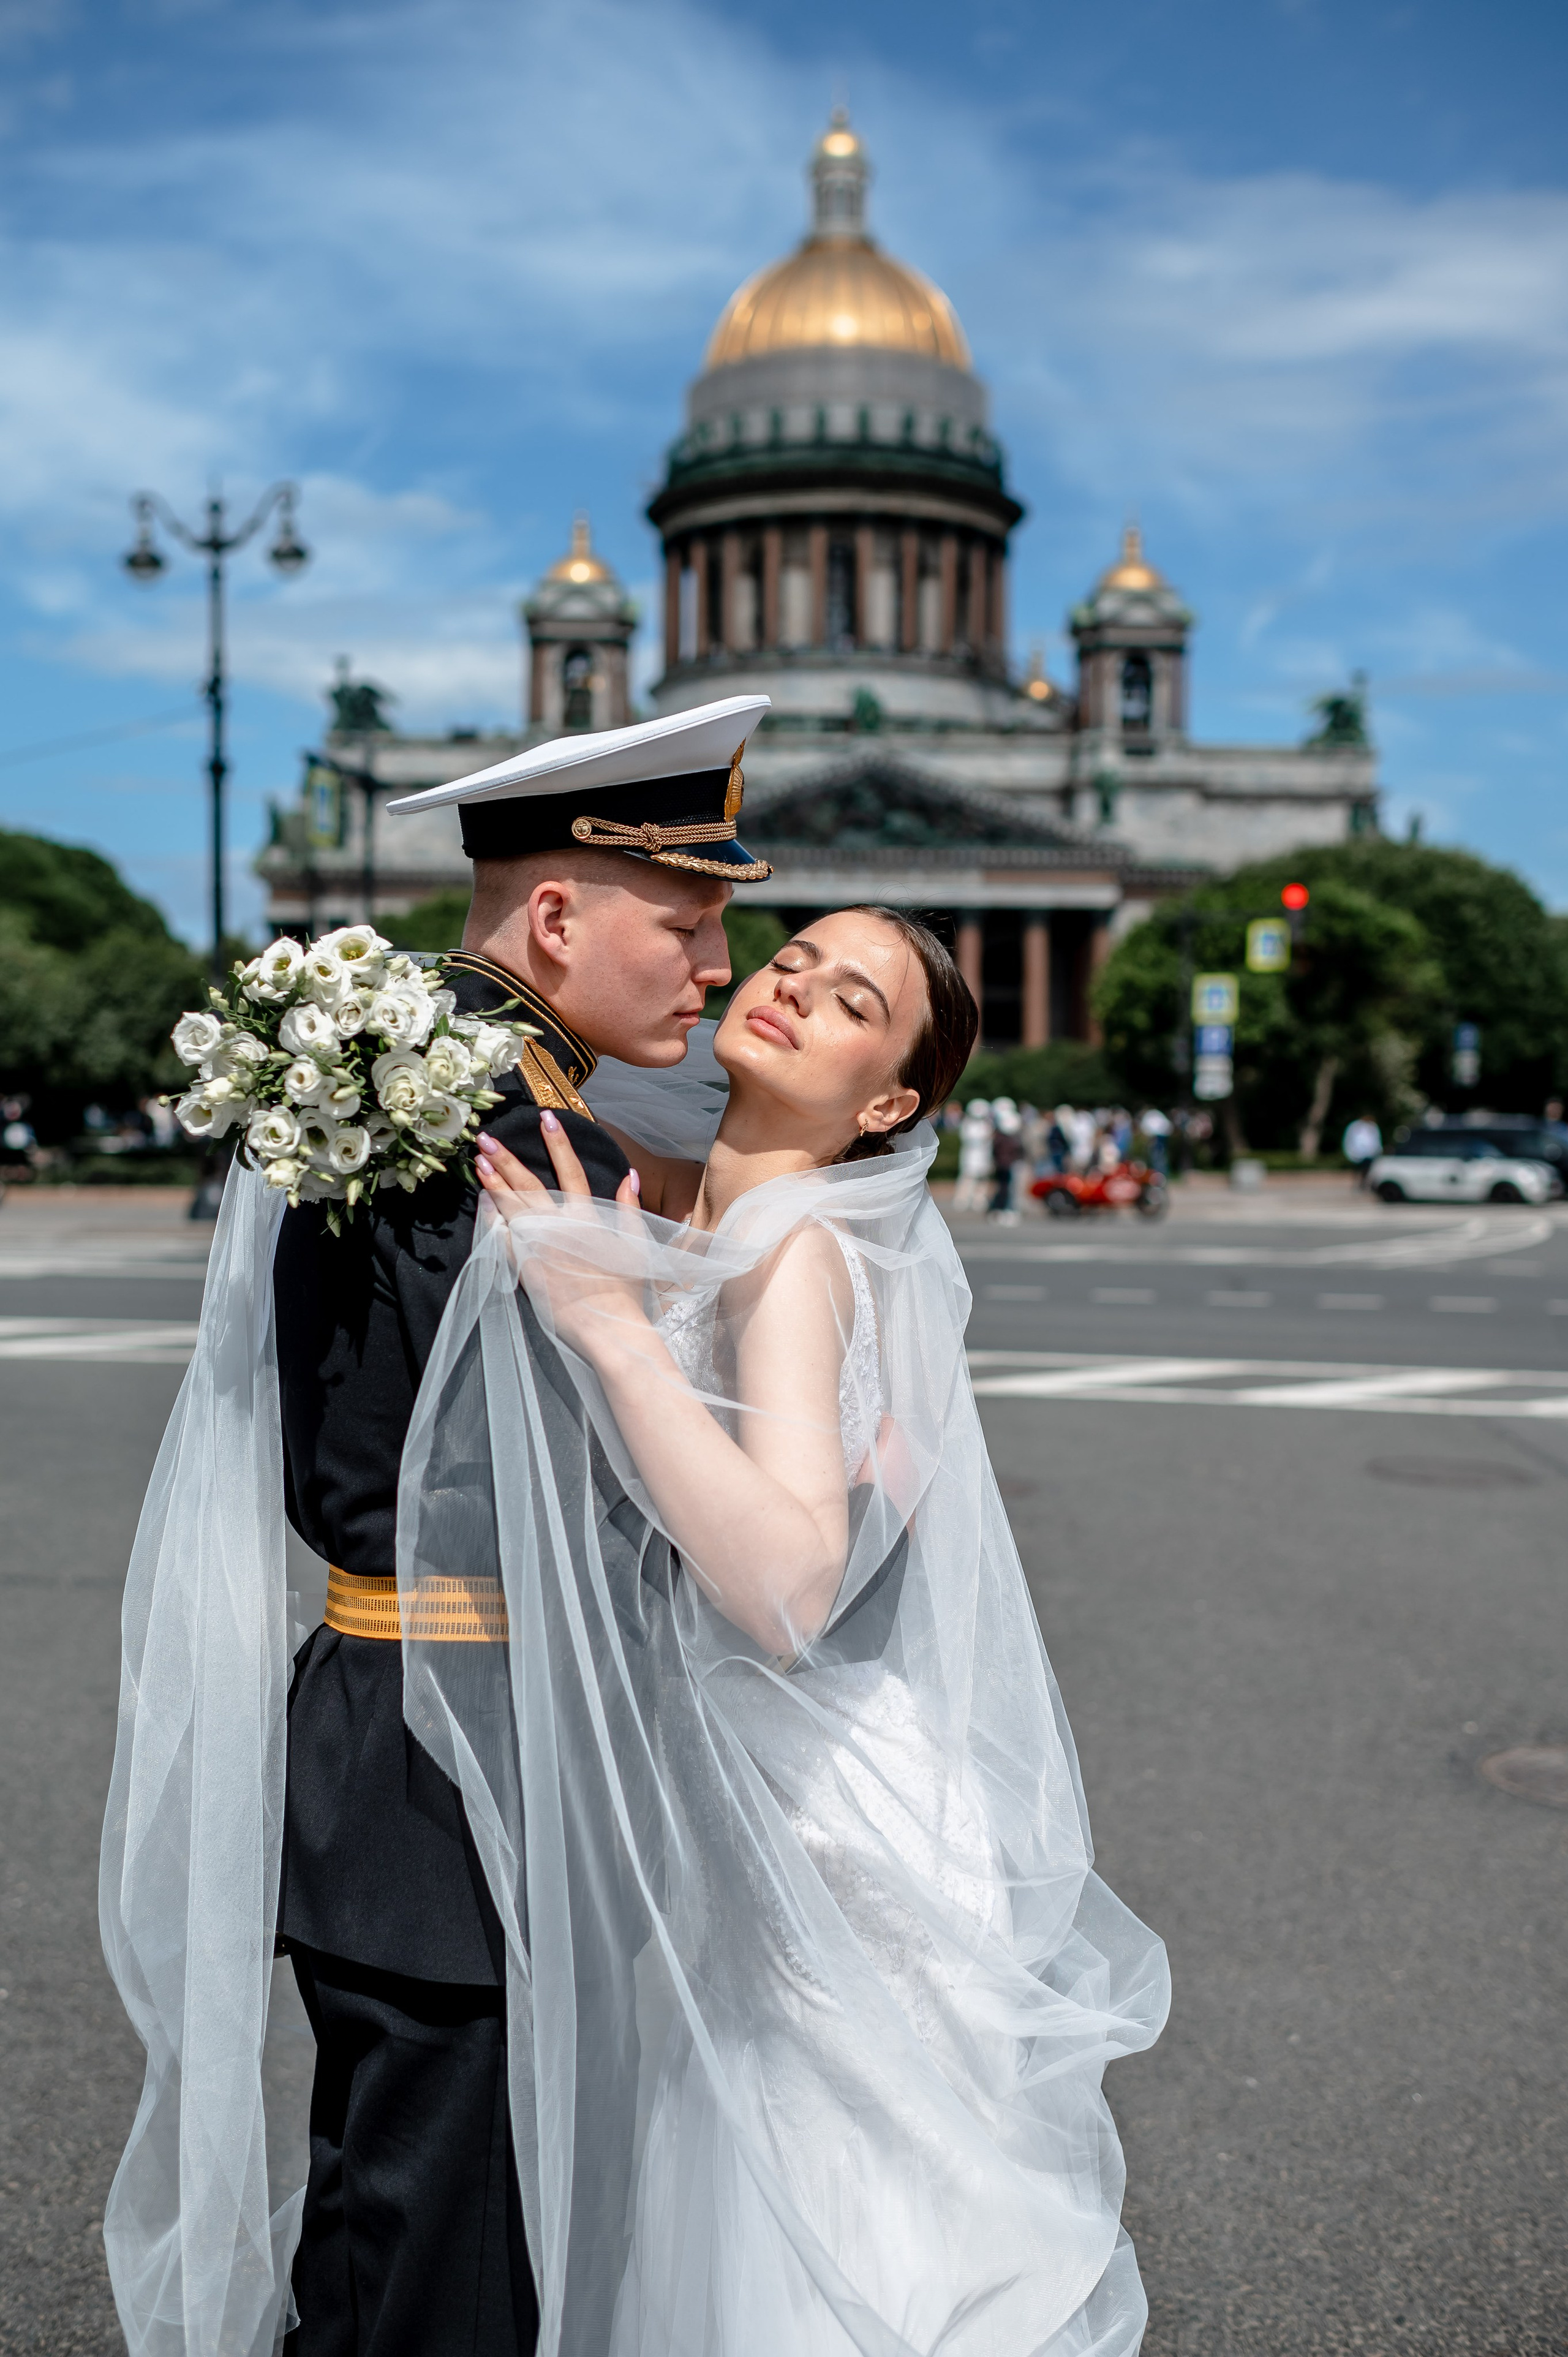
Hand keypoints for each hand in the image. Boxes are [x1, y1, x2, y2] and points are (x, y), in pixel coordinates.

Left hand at [476, 1116, 648, 1359]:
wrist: (606, 1325)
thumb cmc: (625, 1289)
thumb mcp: (635, 1243)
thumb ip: (630, 1207)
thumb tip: (630, 1175)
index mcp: (588, 1218)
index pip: (571, 1171)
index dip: (558, 1143)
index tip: (545, 1118)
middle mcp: (560, 1227)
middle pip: (530, 1183)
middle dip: (507, 1157)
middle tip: (486, 1137)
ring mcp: (539, 1247)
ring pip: (511, 1207)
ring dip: (493, 1182)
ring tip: (477, 1162)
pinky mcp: (524, 1268)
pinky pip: (502, 1242)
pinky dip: (490, 1223)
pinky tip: (480, 1206)